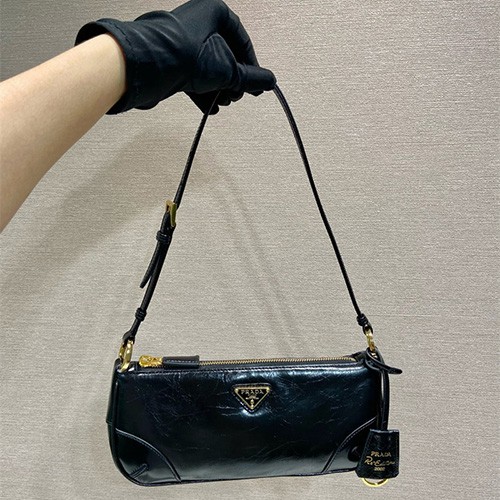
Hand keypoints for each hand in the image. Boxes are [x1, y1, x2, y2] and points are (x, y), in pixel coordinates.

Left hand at [74, 0, 275, 114]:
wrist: (149, 66)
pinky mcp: (172, 59)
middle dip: (232, 80)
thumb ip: (250, 78)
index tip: (255, 83)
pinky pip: (193, 75)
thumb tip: (268, 82)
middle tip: (237, 94)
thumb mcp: (227, 70)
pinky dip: (203, 91)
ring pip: (208, 68)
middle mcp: (198, 23)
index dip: (251, 66)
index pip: (242, 41)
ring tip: (223, 101)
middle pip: (225, 56)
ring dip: (218, 89)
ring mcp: (183, 41)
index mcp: (215, 13)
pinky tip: (210, 106)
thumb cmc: (185, 55)